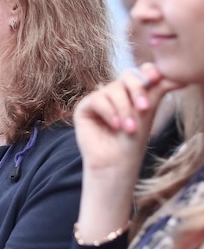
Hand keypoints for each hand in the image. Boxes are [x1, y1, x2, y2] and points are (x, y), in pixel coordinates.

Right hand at [74, 63, 182, 177]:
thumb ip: (159, 88)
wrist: (116, 160)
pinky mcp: (84, 107)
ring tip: (129, 128)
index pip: (138, 72)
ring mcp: (99, 98)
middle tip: (144, 108)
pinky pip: (97, 99)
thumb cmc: (133, 140)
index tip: (156, 79)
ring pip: (112, 89)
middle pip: (126, 76)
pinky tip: (115, 126)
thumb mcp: (148, 110)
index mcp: (131, 91)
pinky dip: (109, 112)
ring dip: (123, 109)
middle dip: (137, 90)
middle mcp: (115, 92)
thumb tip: (181, 76)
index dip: (147, 72)